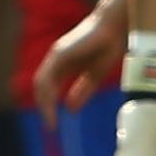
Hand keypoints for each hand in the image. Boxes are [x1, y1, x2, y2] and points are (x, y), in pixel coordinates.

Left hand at [32, 0, 128, 125]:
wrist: (114, 28)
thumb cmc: (107, 46)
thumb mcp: (94, 76)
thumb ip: (81, 91)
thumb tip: (70, 109)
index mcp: (63, 65)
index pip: (49, 87)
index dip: (49, 105)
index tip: (53, 122)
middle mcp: (56, 60)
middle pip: (42, 87)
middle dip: (44, 107)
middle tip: (50, 126)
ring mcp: (56, 55)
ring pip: (42, 83)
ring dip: (44, 104)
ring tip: (50, 121)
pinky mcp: (59, 54)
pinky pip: (47, 76)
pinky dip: (47, 93)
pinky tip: (51, 106)